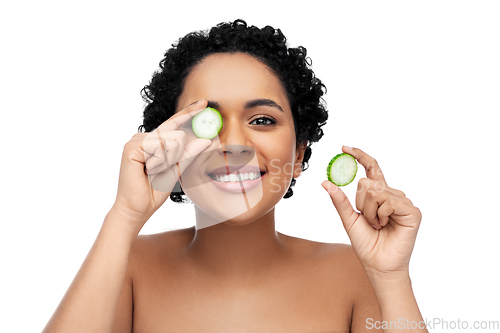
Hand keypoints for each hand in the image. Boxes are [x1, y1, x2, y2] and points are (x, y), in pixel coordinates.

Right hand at [112, 100, 211, 229]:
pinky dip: (159, 162)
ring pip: (171, 141)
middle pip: (177, 133)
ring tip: (152, 172)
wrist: (139, 207)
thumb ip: (191, 153)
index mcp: (155, 140)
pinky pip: (160, 147)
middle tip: (161, 170)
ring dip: (167, 162)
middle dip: (176, 156)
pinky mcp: (132, 146)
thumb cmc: (155, 189)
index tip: (204, 102)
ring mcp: (137, 140)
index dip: (189, 112)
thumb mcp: (178, 168)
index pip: (175, 124)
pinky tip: (147, 170)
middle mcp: (145, 136)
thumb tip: (210, 140)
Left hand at [322, 146, 421, 275]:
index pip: (371, 168)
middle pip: (368, 182)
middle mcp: (392, 194)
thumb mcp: (349, 219)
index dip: (360, 156)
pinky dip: (381, 215)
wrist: (378, 264)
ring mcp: (403, 202)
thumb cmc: (366, 244)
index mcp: (379, 194)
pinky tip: (386, 226)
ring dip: (370, 212)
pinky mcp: (412, 211)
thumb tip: (325, 182)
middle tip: (368, 220)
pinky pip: (389, 202)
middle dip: (361, 203)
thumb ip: (339, 200)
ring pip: (376, 192)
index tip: (344, 148)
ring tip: (378, 225)